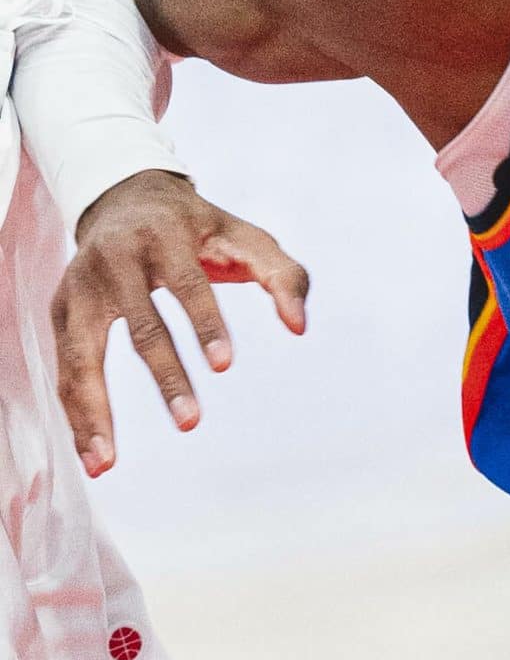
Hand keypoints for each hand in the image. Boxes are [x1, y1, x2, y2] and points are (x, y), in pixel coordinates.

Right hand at [53, 171, 308, 475]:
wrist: (124, 196)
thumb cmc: (199, 228)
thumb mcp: (249, 237)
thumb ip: (286, 277)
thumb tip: (300, 327)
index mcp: (164, 237)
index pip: (189, 285)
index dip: (207, 323)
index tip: (224, 367)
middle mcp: (114, 260)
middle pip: (139, 324)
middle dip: (166, 375)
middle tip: (191, 423)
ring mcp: (79, 286)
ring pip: (82, 353)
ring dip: (94, 411)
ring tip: (108, 463)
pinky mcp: (61, 309)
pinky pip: (65, 368)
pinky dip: (76, 412)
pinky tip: (93, 455)